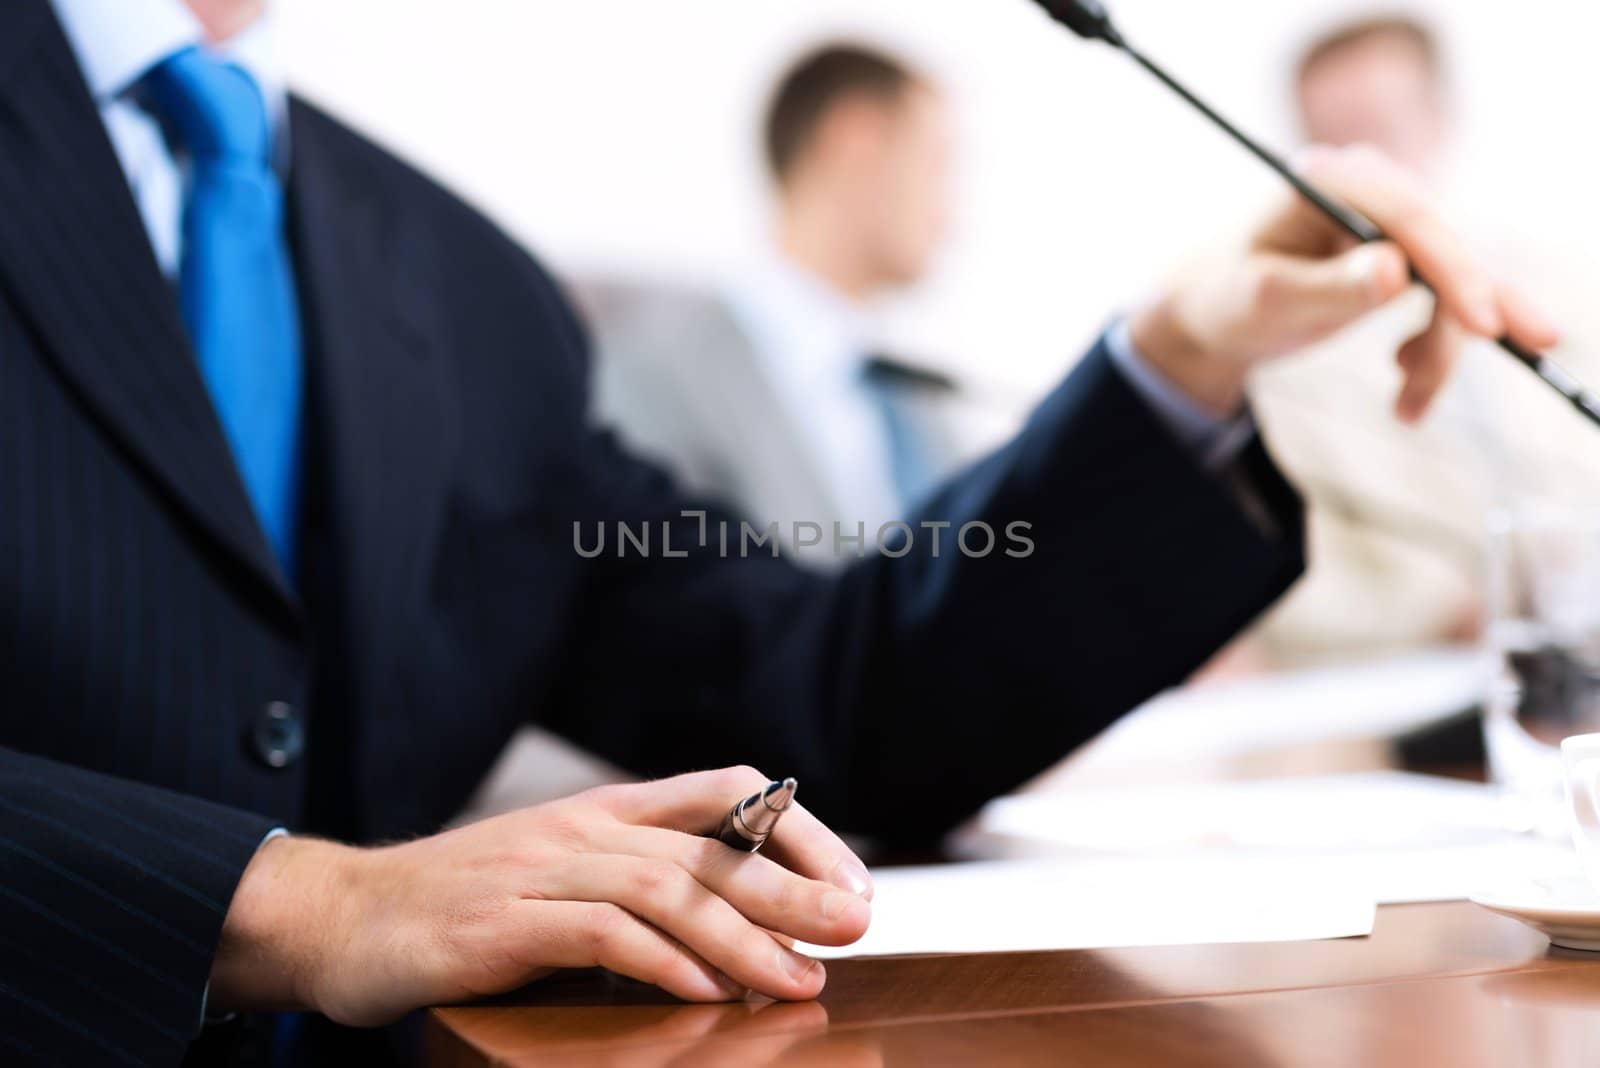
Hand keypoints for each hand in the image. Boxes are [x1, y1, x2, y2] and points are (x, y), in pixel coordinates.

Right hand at [207, 767, 873, 1025]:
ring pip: (666, 889)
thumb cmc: (465, 904)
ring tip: (799, 979)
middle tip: (857, 924)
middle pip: (711, 846)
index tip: (849, 883)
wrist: (342, 915)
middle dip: (794, 886)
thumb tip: (742, 934)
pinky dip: (661, 961)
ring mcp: (542, 870)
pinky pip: (598, 933)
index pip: (726, 794)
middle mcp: (585, 828)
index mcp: (607, 812)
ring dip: (743, 935)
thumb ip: (641, 891)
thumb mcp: (565, 879)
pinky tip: (706, 990)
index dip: (798, 830)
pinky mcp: (502, 922)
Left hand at [1130, 144, 1560, 421]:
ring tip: (1405, 408)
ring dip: (1441, 350)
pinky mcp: (1402, 256)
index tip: (1482, 324)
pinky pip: (1445, 301)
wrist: (1210, 310)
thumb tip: (1394, 270)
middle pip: (1444, 250)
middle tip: (1492, 363)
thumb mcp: (1266, 300)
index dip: (1454, 270)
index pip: (1410, 218)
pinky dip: (1437, 347)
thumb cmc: (1225, 297)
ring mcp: (1390, 223)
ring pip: (1452, 284)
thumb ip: (1327, 287)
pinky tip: (1405, 385)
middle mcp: (1372, 190)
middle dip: (1463, 319)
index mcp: (1333, 181)